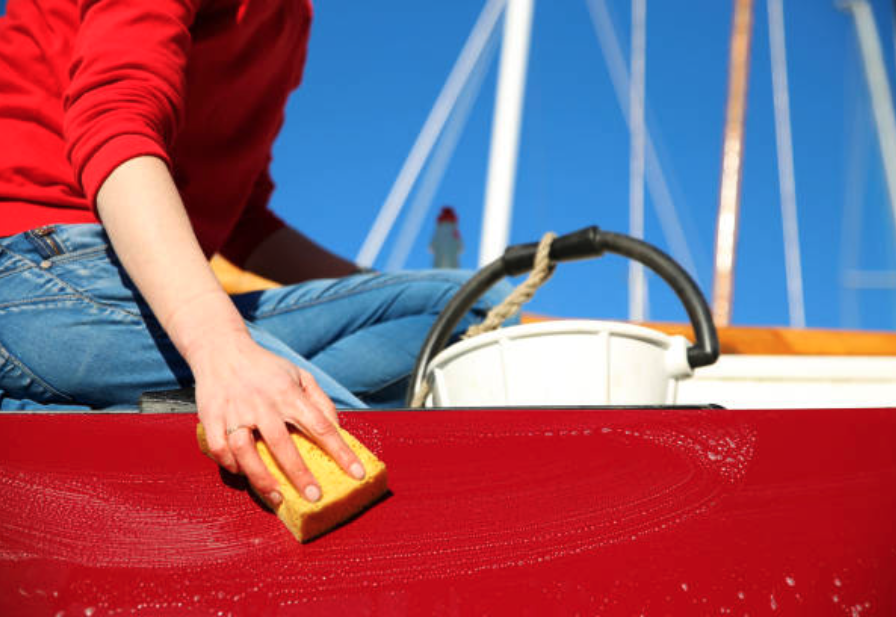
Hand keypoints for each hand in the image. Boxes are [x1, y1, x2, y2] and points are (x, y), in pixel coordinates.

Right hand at [188, 330, 365, 506]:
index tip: (357, 473)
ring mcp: (235, 411)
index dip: (341, 452)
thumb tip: (336, 428)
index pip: (321, 426)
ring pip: (245, 450)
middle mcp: (262, 404)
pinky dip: (230, 465)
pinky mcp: (211, 417)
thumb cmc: (266, 368)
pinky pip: (219, 448)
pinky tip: (243, 474)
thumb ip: (320, 401)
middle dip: (299, 474)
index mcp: (288, 394)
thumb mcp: (299, 375)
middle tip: (314, 497)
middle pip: (282, 444)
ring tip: (277, 497)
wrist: (222, 350)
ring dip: (261, 477)